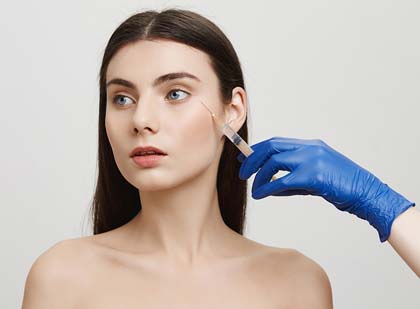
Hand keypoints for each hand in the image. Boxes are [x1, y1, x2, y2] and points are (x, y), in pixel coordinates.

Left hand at [237, 137, 415, 241]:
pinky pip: (282, 181)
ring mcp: (312, 160)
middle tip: (242, 173)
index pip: (276, 142)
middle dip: (252, 159)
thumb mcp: (314, 178)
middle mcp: (309, 148)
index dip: (257, 150)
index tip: (245, 159)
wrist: (367, 194)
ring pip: (274, 162)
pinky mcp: (314, 176)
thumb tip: (268, 186)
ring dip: (259, 175)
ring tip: (254, 188)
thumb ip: (292, 179)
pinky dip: (268, 188)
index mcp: (310, 146)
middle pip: (271, 147)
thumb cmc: (342, 187)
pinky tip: (261, 195)